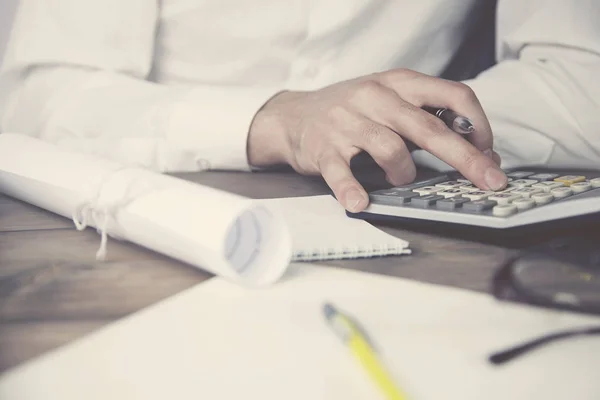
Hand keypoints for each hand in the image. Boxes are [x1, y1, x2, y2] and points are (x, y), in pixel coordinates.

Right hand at [247, 68, 506, 211]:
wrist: (293, 115)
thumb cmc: (351, 111)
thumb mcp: (389, 100)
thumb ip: (425, 119)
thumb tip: (474, 149)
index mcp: (399, 83)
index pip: (453, 95)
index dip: (477, 124)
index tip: (488, 150)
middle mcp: (375, 96)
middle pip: (430, 128)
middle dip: (466, 159)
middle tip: (490, 181)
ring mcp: (347, 121)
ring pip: (391, 148)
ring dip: (404, 174)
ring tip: (399, 180)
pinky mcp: (323, 147)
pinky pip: (341, 171)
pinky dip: (352, 189)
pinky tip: (359, 203)